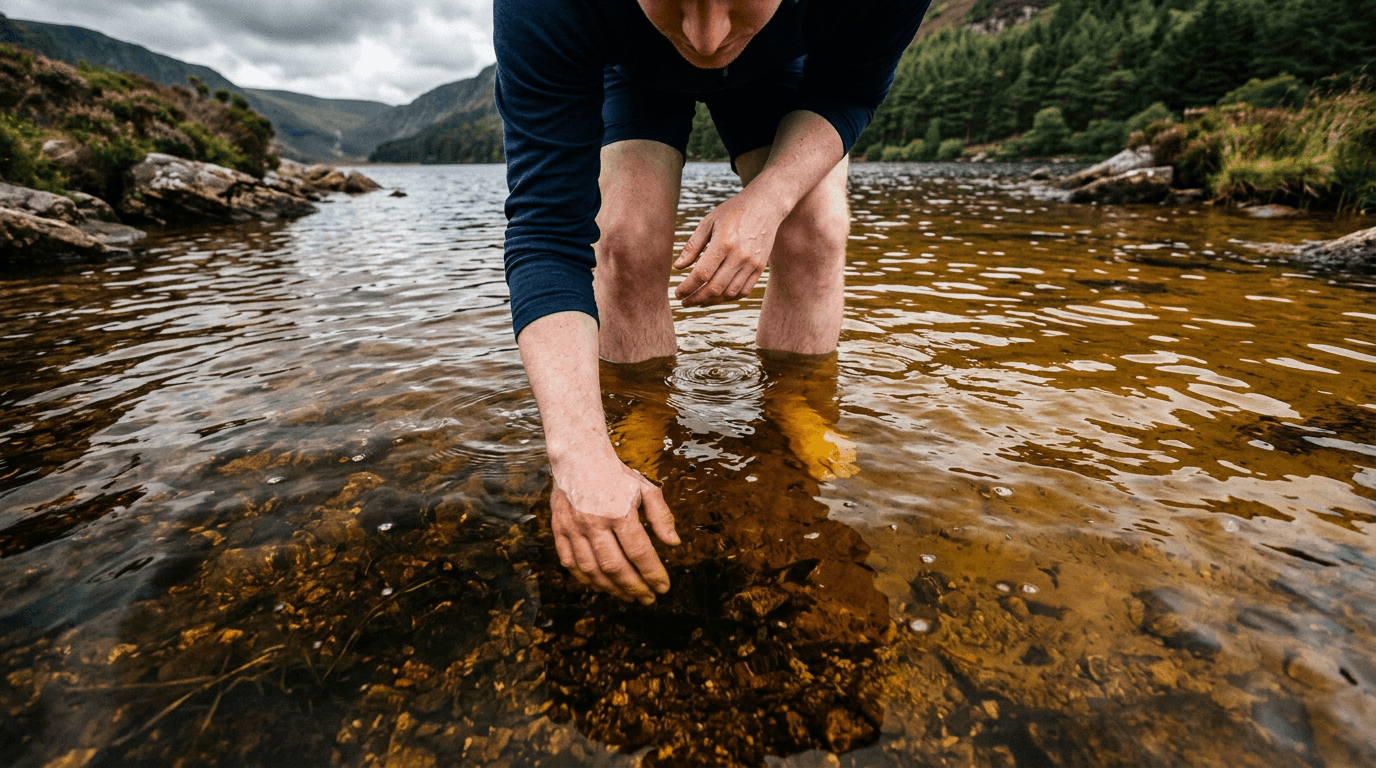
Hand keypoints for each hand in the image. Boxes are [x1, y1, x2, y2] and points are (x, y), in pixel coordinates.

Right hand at [551, 457, 679, 602]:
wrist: (579, 457)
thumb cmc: (616, 475)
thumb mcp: (646, 489)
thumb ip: (661, 516)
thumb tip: (674, 544)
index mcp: (619, 511)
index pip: (638, 552)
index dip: (652, 573)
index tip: (663, 587)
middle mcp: (594, 522)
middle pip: (615, 566)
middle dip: (634, 587)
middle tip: (648, 598)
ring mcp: (573, 527)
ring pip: (592, 569)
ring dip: (612, 588)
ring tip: (628, 596)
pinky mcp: (559, 529)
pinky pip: (570, 563)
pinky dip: (586, 579)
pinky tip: (601, 585)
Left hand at [674, 188, 785, 306]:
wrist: (766, 205)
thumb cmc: (733, 211)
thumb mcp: (709, 222)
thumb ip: (693, 246)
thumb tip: (678, 267)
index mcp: (724, 242)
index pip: (701, 274)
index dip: (687, 287)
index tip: (677, 293)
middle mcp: (740, 256)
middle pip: (714, 288)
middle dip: (696, 299)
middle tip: (684, 301)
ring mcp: (752, 264)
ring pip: (729, 294)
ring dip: (711, 301)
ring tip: (698, 300)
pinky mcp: (760, 268)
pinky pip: (743, 291)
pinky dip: (728, 298)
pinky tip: (717, 296)